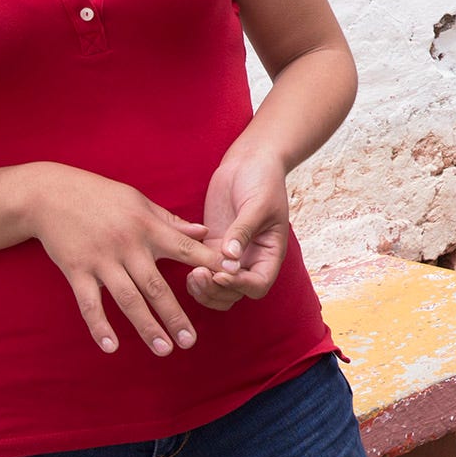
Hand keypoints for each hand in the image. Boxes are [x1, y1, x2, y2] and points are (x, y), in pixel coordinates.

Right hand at [25, 165, 223, 355]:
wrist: (51, 193)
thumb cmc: (101, 195)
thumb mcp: (139, 201)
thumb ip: (171, 221)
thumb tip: (203, 232)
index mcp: (148, 228)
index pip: (186, 250)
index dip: (209, 265)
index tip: (230, 281)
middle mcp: (128, 246)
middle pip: (156, 287)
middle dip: (175, 316)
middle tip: (191, 342)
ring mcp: (101, 260)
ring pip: (128, 300)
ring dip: (146, 327)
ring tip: (164, 350)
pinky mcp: (76, 270)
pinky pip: (89, 304)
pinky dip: (100, 326)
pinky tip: (111, 347)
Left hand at [187, 150, 290, 311]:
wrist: (250, 162)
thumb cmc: (262, 180)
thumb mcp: (258, 204)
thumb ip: (243, 231)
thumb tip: (230, 257)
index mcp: (269, 253)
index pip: (258, 284)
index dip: (240, 285)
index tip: (221, 273)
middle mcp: (251, 260)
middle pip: (235, 294)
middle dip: (217, 291)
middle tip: (199, 274)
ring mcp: (231, 256)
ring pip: (218, 290)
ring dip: (205, 290)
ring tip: (191, 275)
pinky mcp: (213, 247)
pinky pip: (205, 273)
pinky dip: (196, 279)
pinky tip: (185, 268)